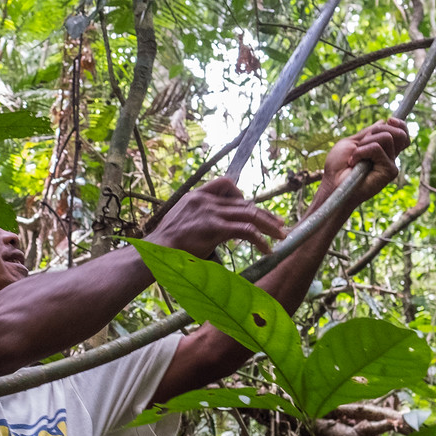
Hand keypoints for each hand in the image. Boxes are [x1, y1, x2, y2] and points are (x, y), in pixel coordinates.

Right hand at [146, 177, 287, 256]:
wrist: (155, 251)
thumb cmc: (165, 244)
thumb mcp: (180, 223)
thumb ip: (197, 221)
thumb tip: (210, 234)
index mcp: (196, 196)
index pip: (225, 183)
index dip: (241, 195)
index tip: (249, 207)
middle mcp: (205, 200)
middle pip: (243, 201)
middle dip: (264, 213)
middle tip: (279, 223)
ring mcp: (211, 213)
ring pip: (249, 213)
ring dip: (268, 225)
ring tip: (281, 235)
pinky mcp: (215, 228)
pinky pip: (245, 230)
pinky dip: (259, 239)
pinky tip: (266, 249)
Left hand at [323, 118, 410, 203]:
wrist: (332, 184)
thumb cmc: (338, 166)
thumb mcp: (352, 142)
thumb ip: (368, 133)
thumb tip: (383, 121)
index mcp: (383, 150)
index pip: (402, 134)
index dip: (400, 124)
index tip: (389, 120)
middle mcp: (390, 157)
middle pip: (398, 132)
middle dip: (377, 130)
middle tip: (361, 144)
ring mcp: (390, 165)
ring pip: (387, 137)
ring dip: (365, 143)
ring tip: (354, 156)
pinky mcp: (389, 172)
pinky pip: (377, 149)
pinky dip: (361, 151)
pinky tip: (354, 162)